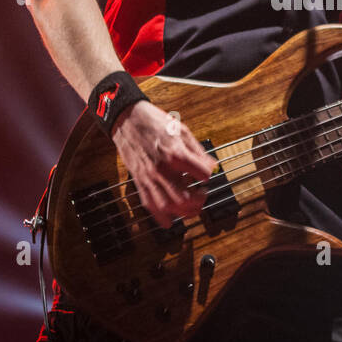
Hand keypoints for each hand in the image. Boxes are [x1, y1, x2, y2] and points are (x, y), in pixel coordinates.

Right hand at [110, 101, 216, 227]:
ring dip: (183, 212)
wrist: (128, 119)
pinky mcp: (139, 180)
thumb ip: (198, 152)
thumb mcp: (182, 131)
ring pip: (167, 205)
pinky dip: (160, 217)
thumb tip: (213, 166)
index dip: (209, 176)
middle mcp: (162, 169)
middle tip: (203, 195)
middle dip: (199, 201)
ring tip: (191, 209)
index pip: (202, 174)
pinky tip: (169, 222)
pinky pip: (149, 203)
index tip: (209, 175)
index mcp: (175, 153)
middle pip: (185, 197)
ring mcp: (149, 177)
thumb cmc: (154, 122)